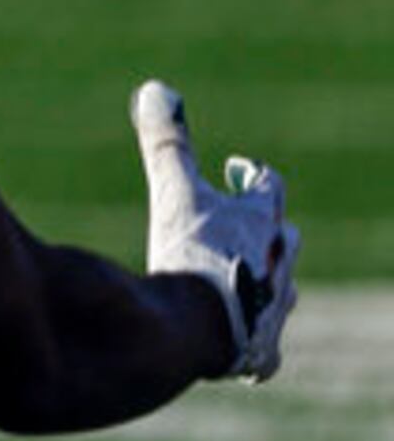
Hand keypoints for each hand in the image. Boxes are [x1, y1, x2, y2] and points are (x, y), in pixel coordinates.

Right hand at [136, 81, 297, 381]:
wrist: (199, 329)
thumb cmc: (192, 254)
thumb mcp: (175, 191)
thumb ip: (166, 143)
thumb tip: (156, 89)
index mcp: (261, 222)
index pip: (268, 186)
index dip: (253, 174)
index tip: (238, 167)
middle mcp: (279, 265)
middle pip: (285, 236)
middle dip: (268, 227)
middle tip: (246, 221)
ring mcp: (274, 311)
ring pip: (283, 289)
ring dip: (267, 279)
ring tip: (245, 279)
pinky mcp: (263, 352)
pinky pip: (267, 347)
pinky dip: (254, 339)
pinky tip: (239, 342)